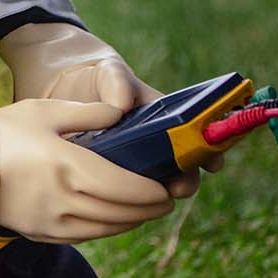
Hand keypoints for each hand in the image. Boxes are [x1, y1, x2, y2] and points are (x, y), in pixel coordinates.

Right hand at [0, 98, 175, 242]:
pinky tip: (113, 219)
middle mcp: (64, 201)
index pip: (125, 188)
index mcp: (69, 168)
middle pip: (121, 214)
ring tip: (143, 210)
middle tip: (163, 200)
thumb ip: (90, 112)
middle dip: (148, 209)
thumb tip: (123, 113)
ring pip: (106, 229)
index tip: (166, 189)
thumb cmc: (3, 132)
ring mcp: (52, 222)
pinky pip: (85, 237)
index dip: (151, 193)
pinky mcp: (41, 234)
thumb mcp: (46, 110)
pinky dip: (106, 229)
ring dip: (130, 222)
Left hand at [34, 60, 218, 201]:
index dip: (209, 152)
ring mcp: (135, 164)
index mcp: (165, 119)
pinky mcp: (111, 178)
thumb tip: (123, 105)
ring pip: (154, 187)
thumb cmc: (97, 81)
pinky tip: (117, 204)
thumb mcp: (109, 74)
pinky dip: (126, 201)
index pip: (196, 138)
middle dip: (185, 181)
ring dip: (157, 196)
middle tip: (176, 187)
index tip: (212, 163)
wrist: (65, 93)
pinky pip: (125, 195)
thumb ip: (117, 81)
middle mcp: (156, 145)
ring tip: (150, 199)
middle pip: (181, 170)